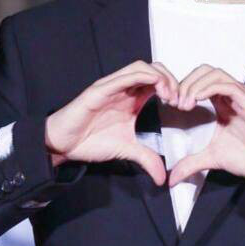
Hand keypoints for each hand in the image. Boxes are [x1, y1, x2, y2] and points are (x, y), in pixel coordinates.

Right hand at [45, 60, 178, 184]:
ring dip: (159, 77)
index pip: (158, 81)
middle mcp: (124, 88)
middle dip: (171, 80)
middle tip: (178, 100)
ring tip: (168, 95)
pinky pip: (123, 76)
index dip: (174, 88)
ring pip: (141, 67)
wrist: (63, 144)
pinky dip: (142, 77)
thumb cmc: (90, 140)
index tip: (181, 106)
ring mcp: (112, 86)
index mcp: (132, 97)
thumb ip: (146, 159)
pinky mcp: (99, 89)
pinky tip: (153, 87)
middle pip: (154, 69)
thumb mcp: (126, 150)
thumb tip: (162, 178)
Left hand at [168, 65, 244, 186]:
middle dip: (186, 82)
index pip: (199, 80)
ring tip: (185, 104)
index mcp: (223, 102)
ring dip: (195, 85)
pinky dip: (209, 88)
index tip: (170, 104)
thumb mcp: (212, 158)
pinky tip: (197, 100)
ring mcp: (241, 95)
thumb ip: (191, 163)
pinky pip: (227, 85)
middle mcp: (232, 94)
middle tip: (176, 102)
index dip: (182, 87)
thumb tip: (172, 178)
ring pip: (214, 74)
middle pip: (205, 71)